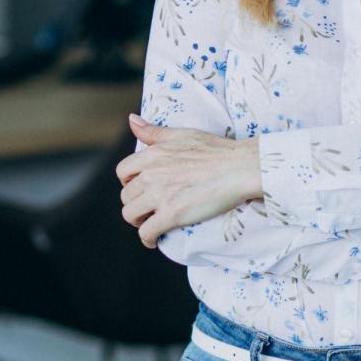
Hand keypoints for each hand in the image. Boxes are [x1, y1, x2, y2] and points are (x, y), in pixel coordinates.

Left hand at [118, 115, 261, 248]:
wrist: (238, 168)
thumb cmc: (216, 150)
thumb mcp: (182, 134)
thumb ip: (154, 132)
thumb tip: (131, 120)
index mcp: (153, 154)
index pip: (122, 171)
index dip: (128, 182)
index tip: (139, 188)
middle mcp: (151, 174)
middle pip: (126, 195)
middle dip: (134, 203)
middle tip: (148, 208)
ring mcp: (160, 195)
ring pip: (130, 215)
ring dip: (138, 221)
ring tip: (150, 223)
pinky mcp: (172, 215)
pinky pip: (146, 232)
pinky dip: (147, 239)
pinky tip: (153, 240)